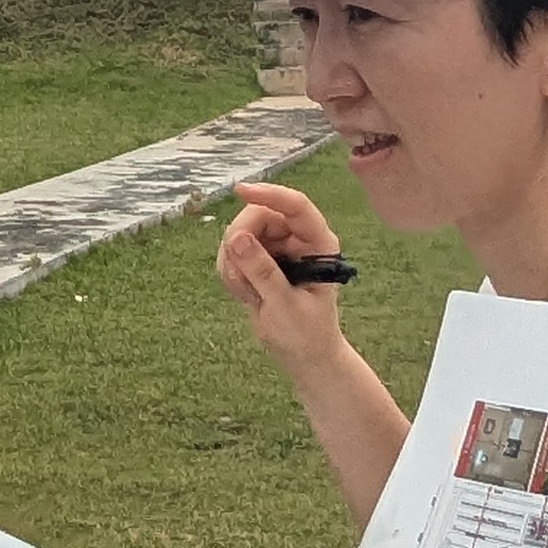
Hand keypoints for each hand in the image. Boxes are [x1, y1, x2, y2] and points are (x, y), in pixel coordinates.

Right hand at [216, 181, 353, 371]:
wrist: (303, 356)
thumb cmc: (306, 334)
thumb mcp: (284, 306)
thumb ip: (262, 272)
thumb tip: (236, 238)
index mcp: (318, 244)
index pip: (295, 206)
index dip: (269, 194)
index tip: (240, 191)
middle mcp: (298, 238)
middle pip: (259, 215)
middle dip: (240, 242)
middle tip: (237, 277)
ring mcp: (277, 246)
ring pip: (240, 232)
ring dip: (233, 262)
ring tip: (247, 295)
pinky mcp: (259, 256)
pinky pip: (231, 250)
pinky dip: (229, 270)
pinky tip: (244, 294)